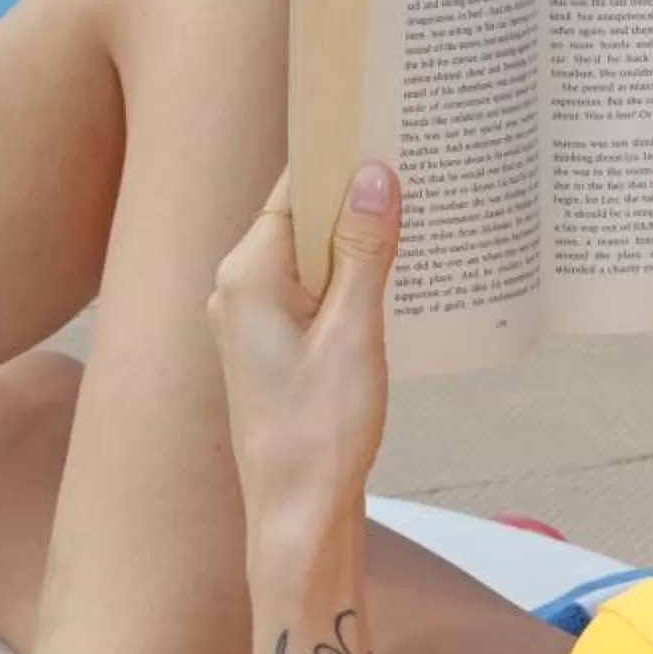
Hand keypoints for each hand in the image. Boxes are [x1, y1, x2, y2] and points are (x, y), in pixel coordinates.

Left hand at [211, 164, 400, 546]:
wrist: (296, 519)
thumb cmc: (319, 433)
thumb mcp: (354, 332)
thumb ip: (363, 250)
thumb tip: (374, 175)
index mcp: (247, 274)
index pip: (294, 187)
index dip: (340, 159)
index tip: (386, 134)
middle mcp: (236, 289)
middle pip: (301, 217)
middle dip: (355, 198)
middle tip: (416, 173)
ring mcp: (250, 321)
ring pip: (309, 256)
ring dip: (355, 242)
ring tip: (413, 223)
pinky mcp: (270, 348)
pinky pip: (310, 292)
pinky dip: (345, 280)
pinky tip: (387, 283)